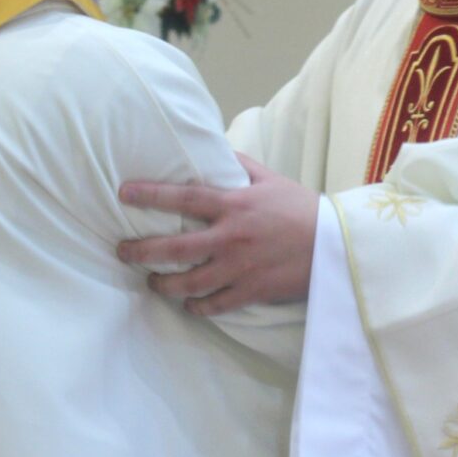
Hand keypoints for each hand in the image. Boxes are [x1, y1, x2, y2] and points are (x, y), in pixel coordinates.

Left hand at [117, 154, 318, 315]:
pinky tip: (188, 304)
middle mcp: (231, 237)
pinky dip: (197, 306)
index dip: (151, 194)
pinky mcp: (251, 292)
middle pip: (175, 248)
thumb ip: (240, 166)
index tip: (123, 192)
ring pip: (189, 282)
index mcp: (235, 205)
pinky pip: (214, 305)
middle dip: (142, 251)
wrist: (336, 245)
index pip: (184, 197)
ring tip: (152, 282)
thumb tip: (215, 149)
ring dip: (164, 284)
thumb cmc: (301, 208)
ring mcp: (239, 268)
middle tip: (122, 251)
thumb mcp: (271, 180)